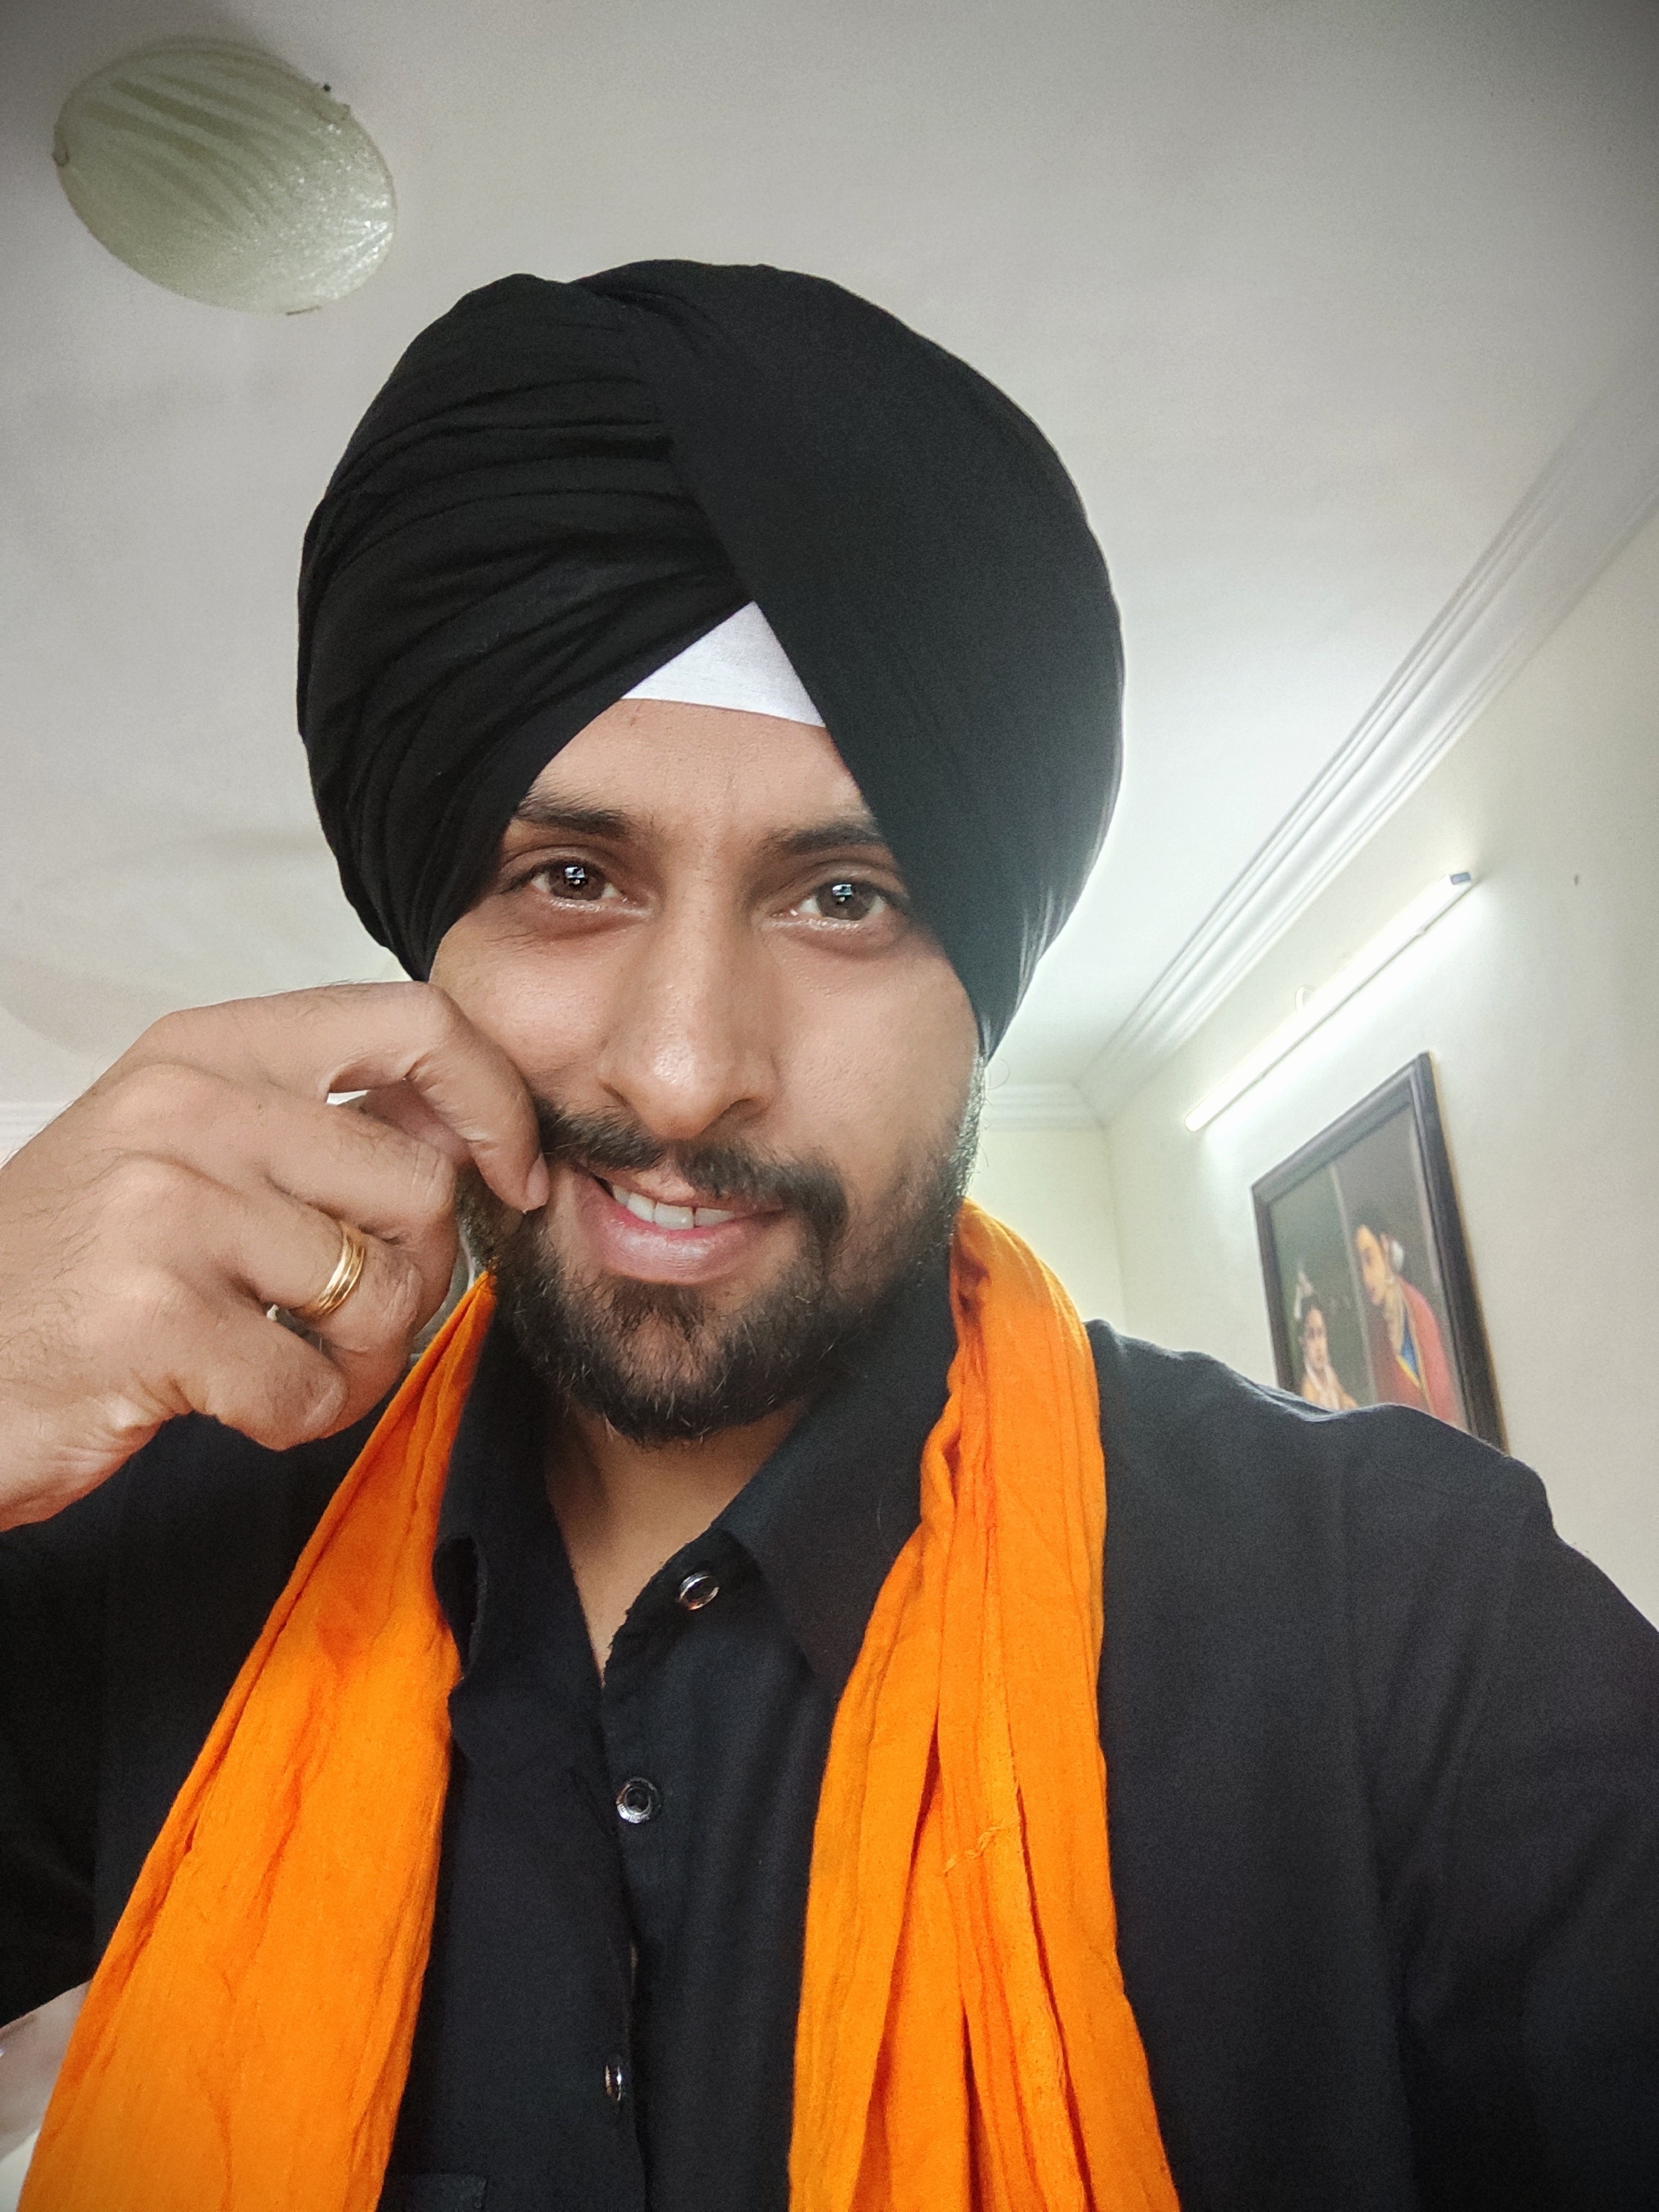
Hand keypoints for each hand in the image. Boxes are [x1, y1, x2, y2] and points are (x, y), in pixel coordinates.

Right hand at [0, 984, 546, 1530]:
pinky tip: (239, 1405)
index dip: (495, 1100)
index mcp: (206, 1049)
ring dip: (360, 1358)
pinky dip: (299, 1418)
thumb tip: (472, 1129)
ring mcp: (166, 1209)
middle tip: (349, 1315)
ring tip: (286, 1361)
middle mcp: (187, 1108)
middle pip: (421, 1184)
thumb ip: (315, 1125)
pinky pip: (312, 1386)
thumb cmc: (71, 1272)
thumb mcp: (185, 1153)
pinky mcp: (154, 1319)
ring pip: (383, 1292)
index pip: (413, 1021)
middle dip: (417, 1274)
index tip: (515, 1170)